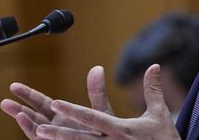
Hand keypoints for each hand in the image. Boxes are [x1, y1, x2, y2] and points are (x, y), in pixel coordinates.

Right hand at [0, 66, 111, 138]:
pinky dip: (36, 133)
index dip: (28, 95)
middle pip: (33, 116)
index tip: (13, 86)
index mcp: (62, 115)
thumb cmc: (106, 132)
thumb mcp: (101, 111)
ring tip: (16, 113)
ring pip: (36, 130)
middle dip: (18, 109)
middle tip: (4, 101)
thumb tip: (97, 68)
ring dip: (25, 123)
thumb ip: (97, 92)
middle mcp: (56, 128)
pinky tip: (33, 126)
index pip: (41, 103)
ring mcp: (55, 138)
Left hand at [33, 64, 179, 139]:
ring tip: (39, 135)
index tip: (56, 103)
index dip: (73, 111)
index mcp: (122, 130)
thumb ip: (153, 90)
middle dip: (58, 133)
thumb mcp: (159, 114)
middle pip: (81, 138)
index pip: (93, 119)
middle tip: (39, 128)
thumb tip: (154, 65)